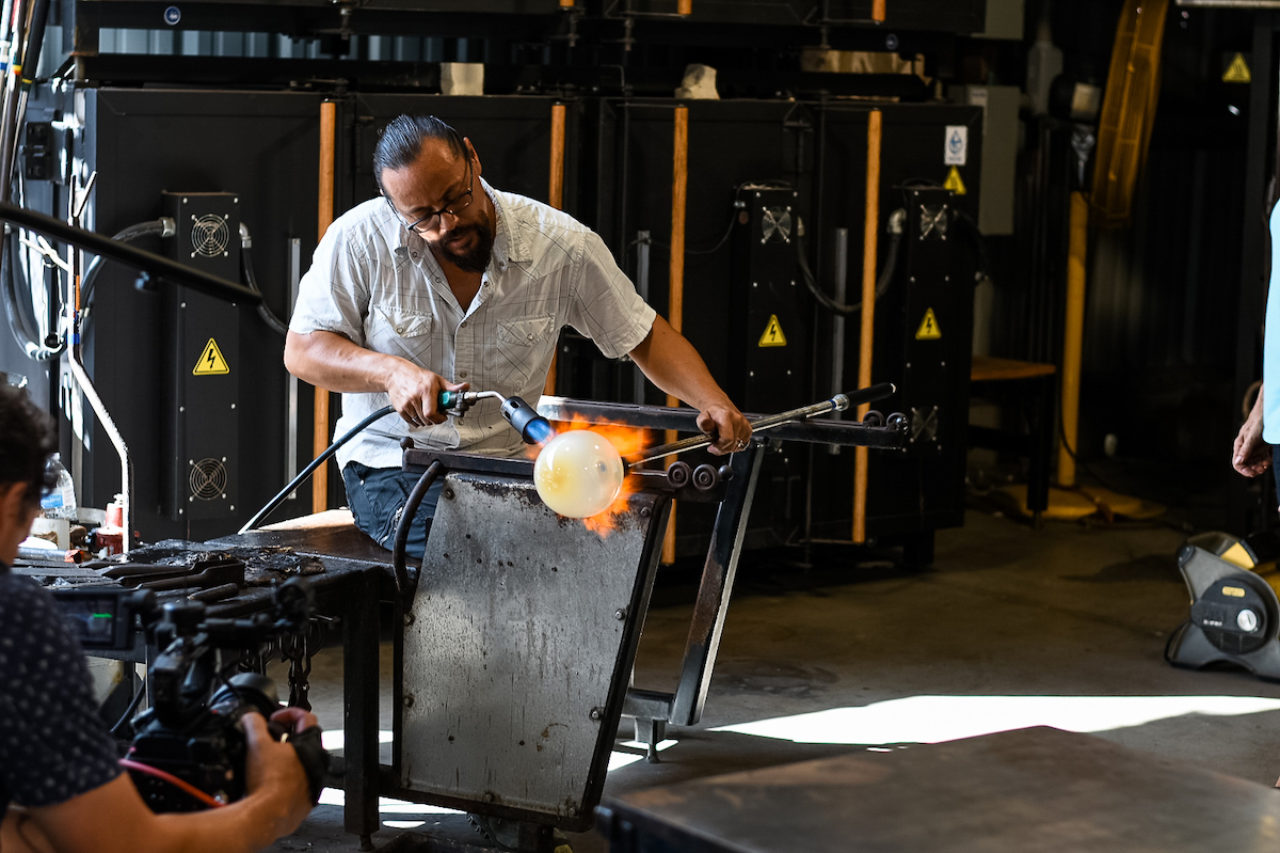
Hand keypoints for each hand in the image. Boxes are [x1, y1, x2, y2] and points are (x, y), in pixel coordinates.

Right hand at [240, 711, 314, 835]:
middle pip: (304, 742)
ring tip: (266, 764)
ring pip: (301, 765)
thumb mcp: (256, 744)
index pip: (306, 717)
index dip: (288, 713)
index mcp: (310, 748)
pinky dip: (284, 782)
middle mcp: (317, 765)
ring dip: (285, 762)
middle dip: (285, 738)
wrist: (265, 816)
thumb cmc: (267, 783)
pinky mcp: (305, 802)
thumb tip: (251, 717)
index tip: (274, 719)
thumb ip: (254, 724)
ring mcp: (313, 784)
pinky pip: (297, 786)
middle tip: (268, 741)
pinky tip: (268, 784)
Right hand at [385, 363, 468, 428]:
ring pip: (420, 422)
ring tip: (428, 410)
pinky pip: (412, 422)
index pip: (432, 413)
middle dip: (435, 419)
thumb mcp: (436, 379)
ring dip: (427, 420)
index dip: (440, 418)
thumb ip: (451, 387)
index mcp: (425, 390)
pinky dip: (417, 420)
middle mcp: (415, 397)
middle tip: (437, 414)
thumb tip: (465, 387)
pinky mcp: (400, 409)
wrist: (396, 374)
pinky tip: (419, 412)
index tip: (444, 416)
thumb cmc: (417, 376)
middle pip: (427, 419)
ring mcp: (406, 404)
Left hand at [697, 403, 751, 455]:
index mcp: (726, 416)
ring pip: (738, 446)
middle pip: (732, 445)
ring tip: (721, 439)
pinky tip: (729, 439)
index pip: (727, 439)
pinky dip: (735, 445)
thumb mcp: (702, 417)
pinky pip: (742, 444)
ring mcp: (744, 424)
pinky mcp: (748, 429)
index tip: (712, 447)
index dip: (719, 447)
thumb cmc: (711, 414)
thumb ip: (703, 423)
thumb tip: (707, 426)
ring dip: (728, 447)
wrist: (719, 407)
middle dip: (722, 448)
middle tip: (715, 444)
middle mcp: (738, 419)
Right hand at [1233, 393, 1269, 476]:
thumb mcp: (1252, 436)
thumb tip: (1238, 462)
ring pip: (1255, 462)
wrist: (1267, 412)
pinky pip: (1262, 457)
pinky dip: (1265, 461)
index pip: (1237, 463)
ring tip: (1267, 464)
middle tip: (1262, 469)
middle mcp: (1246, 448)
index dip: (1244, 470)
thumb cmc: (1258, 422)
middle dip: (1254, 468)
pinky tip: (1268, 460)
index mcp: (1239, 446)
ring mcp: (1254, 447)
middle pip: (1247, 464)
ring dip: (1261, 466)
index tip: (1253, 473)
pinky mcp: (1262, 446)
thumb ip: (1245, 449)